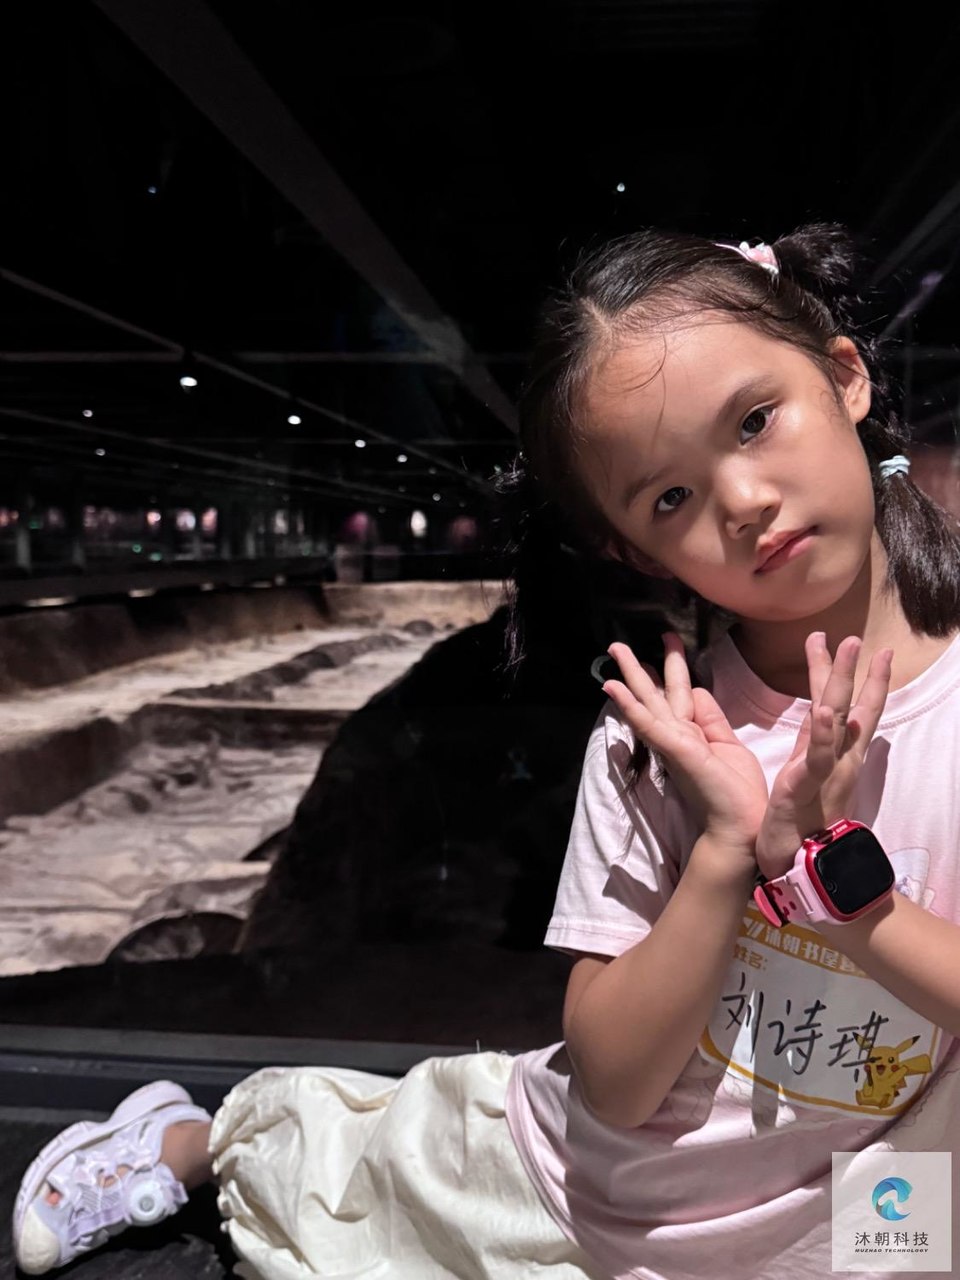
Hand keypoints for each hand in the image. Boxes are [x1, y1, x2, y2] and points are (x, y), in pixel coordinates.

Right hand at [603, 633, 766, 868]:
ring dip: (629, 675)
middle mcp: (677, 736)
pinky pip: (647, 723)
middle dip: (640, 666)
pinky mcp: (674, 749)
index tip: (668, 643)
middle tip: (620, 643)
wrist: (739, 827)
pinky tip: (613, 688)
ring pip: (647, 701)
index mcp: (692, 734)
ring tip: (614, 649)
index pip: (679, 694)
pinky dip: (629, 705)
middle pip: (656, 694)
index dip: (674, 668)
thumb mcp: (728, 745)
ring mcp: (672, 742)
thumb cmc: (736, 791)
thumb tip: (698, 690)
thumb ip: (711, 720)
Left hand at [756, 633, 892, 878]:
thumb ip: (813, 742)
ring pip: (839, 722)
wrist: (796, 865)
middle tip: (856, 636)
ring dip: (842, 685)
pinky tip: (821, 710)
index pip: (846, 708)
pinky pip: (817, 758)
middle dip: (853, 670)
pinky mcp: (807, 788)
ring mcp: (827, 774)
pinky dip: (822, 733)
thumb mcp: (805, 772)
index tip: (855, 644)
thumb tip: (819, 710)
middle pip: (849, 707)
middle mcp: (838, 761)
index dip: (852, 676)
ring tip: (847, 650)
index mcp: (832, 754)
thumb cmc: (798, 821)